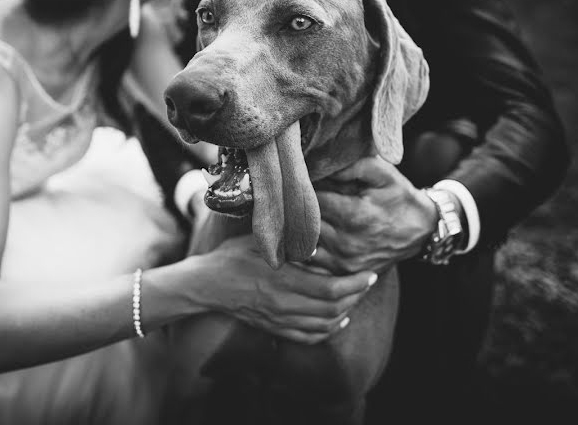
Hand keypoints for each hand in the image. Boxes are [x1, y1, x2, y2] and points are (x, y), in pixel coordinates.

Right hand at [200, 236, 376, 343]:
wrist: (207, 285)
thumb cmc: (232, 257)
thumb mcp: (259, 241)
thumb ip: (287, 241)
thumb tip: (316, 241)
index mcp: (283, 281)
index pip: (331, 290)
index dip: (355, 284)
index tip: (369, 274)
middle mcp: (284, 305)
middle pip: (333, 309)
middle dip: (356, 296)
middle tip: (367, 282)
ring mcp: (279, 320)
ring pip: (325, 325)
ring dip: (346, 313)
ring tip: (355, 297)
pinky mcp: (274, 328)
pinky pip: (309, 337)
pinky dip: (329, 331)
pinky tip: (338, 320)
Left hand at [309, 156, 436, 274]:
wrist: (422, 230)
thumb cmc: (400, 198)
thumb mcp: (385, 174)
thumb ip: (354, 166)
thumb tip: (323, 164)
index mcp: (354, 215)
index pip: (311, 199)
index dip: (305, 187)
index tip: (305, 179)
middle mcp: (346, 242)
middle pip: (305, 222)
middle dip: (301, 207)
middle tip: (300, 196)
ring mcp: (343, 260)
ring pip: (305, 241)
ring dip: (301, 227)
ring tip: (302, 213)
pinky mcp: (343, 270)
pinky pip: (312, 260)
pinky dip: (307, 246)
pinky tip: (310, 232)